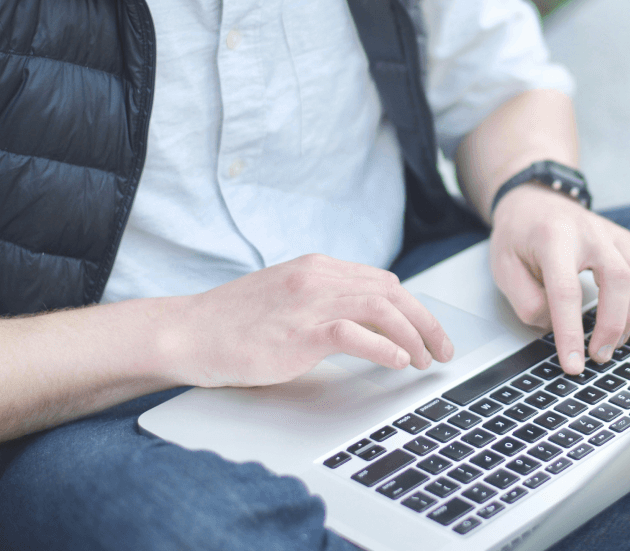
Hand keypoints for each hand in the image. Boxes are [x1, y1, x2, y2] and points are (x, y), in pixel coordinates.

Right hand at [166, 254, 454, 387]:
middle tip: (442, 351)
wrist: (187, 332)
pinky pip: (353, 333)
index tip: (430, 334)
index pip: (383, 282)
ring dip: (412, 336)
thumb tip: (369, 325)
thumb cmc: (234, 324)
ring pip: (381, 308)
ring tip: (424, 361)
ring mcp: (307, 302)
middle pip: (391, 292)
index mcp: (317, 268)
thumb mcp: (287, 300)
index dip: (413, 309)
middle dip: (425, 322)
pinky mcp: (297, 331)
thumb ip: (323, 302)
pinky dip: (383, 347)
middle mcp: (317, 278)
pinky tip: (398, 362)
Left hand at [490, 185, 629, 373]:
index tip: (574, 364)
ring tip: (618, 344)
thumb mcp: (504, 269)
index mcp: (553, 237)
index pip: (566, 290)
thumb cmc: (519, 236)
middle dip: (613, 325)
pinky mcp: (628, 240)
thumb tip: (557, 328)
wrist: (535, 201)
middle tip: (599, 356)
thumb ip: (528, 302)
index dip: (571, 331)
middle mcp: (589, 231)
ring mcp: (613, 233)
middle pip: (617, 278)